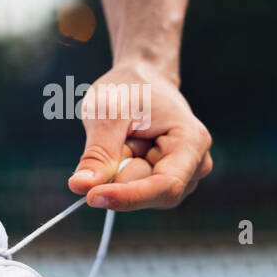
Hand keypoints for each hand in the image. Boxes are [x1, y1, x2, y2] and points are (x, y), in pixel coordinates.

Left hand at [67, 63, 212, 209]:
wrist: (142, 79)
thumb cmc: (130, 87)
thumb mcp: (108, 112)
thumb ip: (98, 152)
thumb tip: (81, 187)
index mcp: (192, 141)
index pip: (165, 185)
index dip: (129, 196)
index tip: (91, 196)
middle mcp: (195, 165)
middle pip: (150, 193)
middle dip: (120, 175)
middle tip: (110, 140)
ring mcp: (184, 177)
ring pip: (139, 194)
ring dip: (120, 171)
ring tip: (124, 139)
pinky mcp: (166, 183)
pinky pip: (134, 191)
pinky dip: (120, 172)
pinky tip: (127, 149)